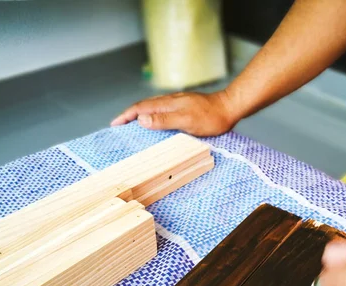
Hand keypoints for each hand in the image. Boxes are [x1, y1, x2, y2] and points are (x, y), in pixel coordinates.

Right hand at [110, 90, 238, 136]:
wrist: (230, 107)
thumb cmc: (211, 117)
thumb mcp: (186, 122)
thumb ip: (164, 120)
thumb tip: (141, 120)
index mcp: (167, 104)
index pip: (140, 108)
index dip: (126, 115)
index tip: (114, 124)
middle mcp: (170, 101)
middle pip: (144, 106)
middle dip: (129, 114)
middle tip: (119, 124)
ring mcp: (178, 102)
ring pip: (153, 107)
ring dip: (140, 114)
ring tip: (133, 123)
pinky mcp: (185, 106)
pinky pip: (163, 109)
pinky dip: (153, 114)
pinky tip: (157, 120)